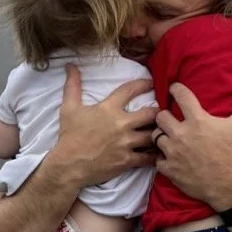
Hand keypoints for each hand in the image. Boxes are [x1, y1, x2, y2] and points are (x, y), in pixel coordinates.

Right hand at [53, 64, 157, 188]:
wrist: (69, 165)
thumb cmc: (69, 136)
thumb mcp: (69, 108)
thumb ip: (72, 85)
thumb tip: (70, 65)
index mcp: (109, 108)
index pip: (131, 89)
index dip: (144, 84)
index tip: (151, 83)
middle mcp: (121, 123)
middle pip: (151, 113)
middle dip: (158, 112)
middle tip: (162, 113)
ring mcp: (126, 143)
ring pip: (153, 135)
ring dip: (158, 133)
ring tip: (162, 132)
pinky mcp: (127, 160)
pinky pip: (148, 157)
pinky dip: (155, 155)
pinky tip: (157, 153)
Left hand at [154, 80, 231, 211]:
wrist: (230, 186)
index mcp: (197, 120)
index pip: (180, 95)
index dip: (175, 89)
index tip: (174, 89)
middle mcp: (181, 134)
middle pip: (160, 116)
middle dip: (165, 116)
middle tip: (171, 119)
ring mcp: (173, 153)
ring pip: (155, 136)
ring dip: (161, 136)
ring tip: (169, 138)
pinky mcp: (170, 169)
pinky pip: (156, 159)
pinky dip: (161, 158)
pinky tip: (169, 157)